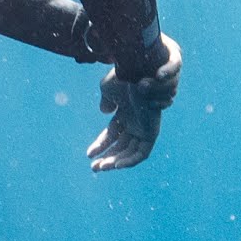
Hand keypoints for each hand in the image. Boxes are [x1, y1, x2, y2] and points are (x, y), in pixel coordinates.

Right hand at [85, 33, 179, 171]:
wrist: (136, 72)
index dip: (100, 145)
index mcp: (125, 112)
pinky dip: (130, 161)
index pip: (112, 134)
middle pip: (121, 146)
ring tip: (100, 168)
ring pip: (130, 152)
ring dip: (116, 162)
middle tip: (94, 167)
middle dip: (107, 157)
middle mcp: (135, 121)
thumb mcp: (108, 89)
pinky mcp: (152, 132)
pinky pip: (142, 153)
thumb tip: (105, 112)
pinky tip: (116, 165)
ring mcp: (144, 127)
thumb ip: (106, 101)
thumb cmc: (122, 77)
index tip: (89, 154)